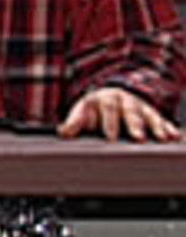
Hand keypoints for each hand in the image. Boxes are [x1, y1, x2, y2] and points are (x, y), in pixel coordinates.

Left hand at [58, 87, 181, 142]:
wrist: (108, 97)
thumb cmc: (93, 111)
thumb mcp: (81, 114)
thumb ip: (74, 123)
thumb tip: (63, 131)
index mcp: (102, 99)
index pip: (106, 109)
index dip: (109, 123)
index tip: (110, 139)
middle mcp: (122, 100)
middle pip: (129, 111)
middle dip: (134, 125)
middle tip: (138, 138)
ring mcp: (138, 105)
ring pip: (148, 114)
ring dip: (155, 126)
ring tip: (161, 138)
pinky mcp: (150, 113)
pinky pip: (161, 119)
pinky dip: (168, 127)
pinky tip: (174, 136)